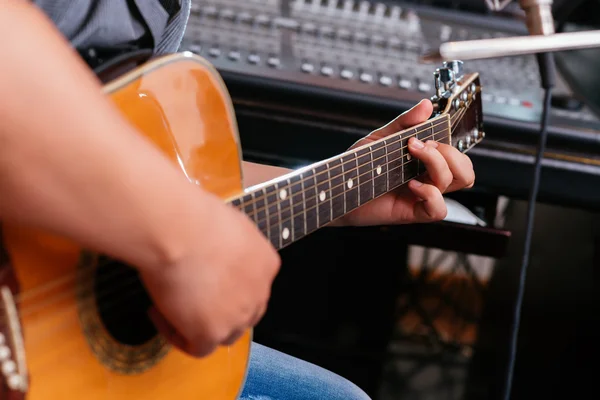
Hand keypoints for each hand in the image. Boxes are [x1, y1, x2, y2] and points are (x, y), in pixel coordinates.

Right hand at [141, 193, 280, 357]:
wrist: (178, 229)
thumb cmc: (193, 216)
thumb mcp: (226, 225)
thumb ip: (229, 246)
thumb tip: (212, 250)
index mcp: (266, 263)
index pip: (253, 287)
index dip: (227, 286)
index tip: (203, 277)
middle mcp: (259, 292)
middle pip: (243, 314)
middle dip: (217, 309)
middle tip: (188, 298)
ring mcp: (238, 315)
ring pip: (224, 335)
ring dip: (198, 325)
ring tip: (169, 304)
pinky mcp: (213, 332)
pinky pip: (197, 348)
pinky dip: (177, 335)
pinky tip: (159, 313)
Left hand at [336, 99, 474, 226]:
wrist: (336, 189)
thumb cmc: (357, 167)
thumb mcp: (380, 139)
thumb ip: (404, 123)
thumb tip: (426, 105)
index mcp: (425, 163)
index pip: (457, 155)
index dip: (451, 142)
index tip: (427, 133)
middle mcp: (428, 180)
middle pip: (465, 170)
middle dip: (451, 153)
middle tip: (422, 145)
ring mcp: (423, 196)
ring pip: (458, 183)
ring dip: (440, 165)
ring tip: (414, 156)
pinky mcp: (413, 213)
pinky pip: (439, 209)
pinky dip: (431, 194)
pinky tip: (412, 185)